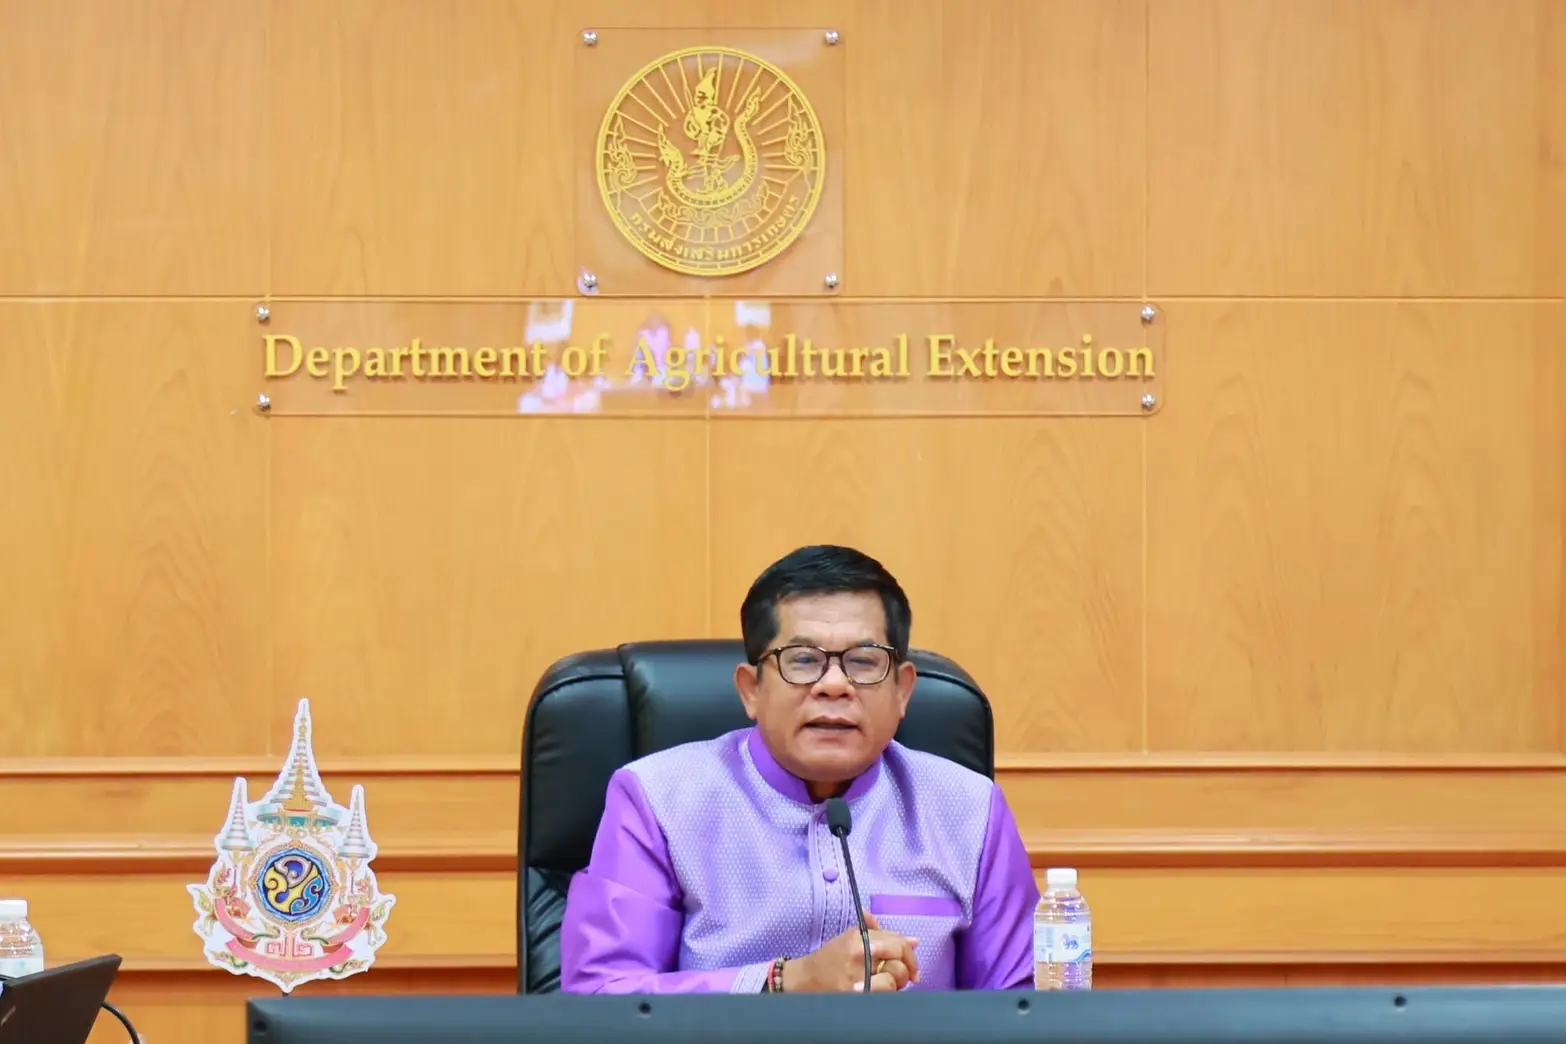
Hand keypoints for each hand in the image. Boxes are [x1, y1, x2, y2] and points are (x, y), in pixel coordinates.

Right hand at [781, 911, 919, 992]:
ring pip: (894, 980)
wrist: (807, 980)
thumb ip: (882, 934)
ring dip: (896, 984)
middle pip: (899, 961)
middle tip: (902, 977)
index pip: (898, 942)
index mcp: (860, 938)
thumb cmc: (831, 957)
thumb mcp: (853, 936)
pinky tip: (881, 993)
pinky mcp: (857, 994)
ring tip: (888, 984)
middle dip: (905, 971)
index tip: (912, 966)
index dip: (910, 954)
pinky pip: (884, 995)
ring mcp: (858, 976)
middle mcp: (860, 954)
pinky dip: (886, 994)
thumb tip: (914, 941)